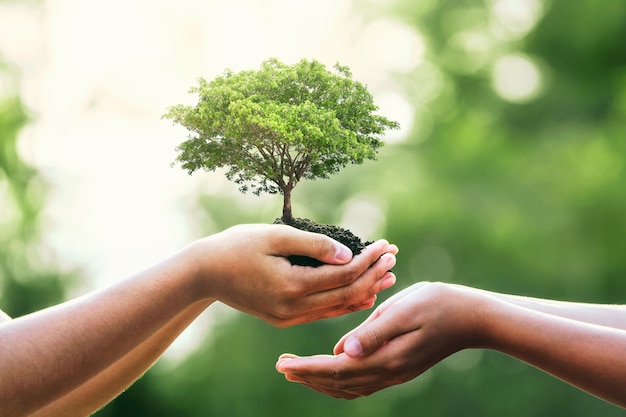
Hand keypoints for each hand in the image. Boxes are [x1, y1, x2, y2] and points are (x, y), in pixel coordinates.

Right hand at [188, 224, 397, 326]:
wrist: (205, 273)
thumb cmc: (237, 246)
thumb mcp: (274, 236)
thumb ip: (313, 244)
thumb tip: (349, 253)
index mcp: (292, 286)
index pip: (343, 275)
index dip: (368, 260)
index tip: (385, 244)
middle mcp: (294, 308)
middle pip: (346, 294)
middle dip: (373, 275)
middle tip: (393, 258)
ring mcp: (289, 317)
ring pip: (337, 308)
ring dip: (364, 291)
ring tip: (387, 277)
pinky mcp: (284, 319)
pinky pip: (323, 313)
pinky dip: (344, 303)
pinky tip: (360, 295)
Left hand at [275, 282, 489, 396]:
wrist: (472, 317)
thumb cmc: (437, 304)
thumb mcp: (404, 310)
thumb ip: (373, 332)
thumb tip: (341, 351)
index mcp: (386, 358)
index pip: (335, 370)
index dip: (306, 368)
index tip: (282, 363)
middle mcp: (388, 372)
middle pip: (338, 383)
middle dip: (307, 376)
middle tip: (282, 366)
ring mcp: (395, 373)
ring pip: (348, 387)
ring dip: (321, 380)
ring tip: (298, 370)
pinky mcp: (399, 368)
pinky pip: (361, 383)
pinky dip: (339, 380)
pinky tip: (331, 369)